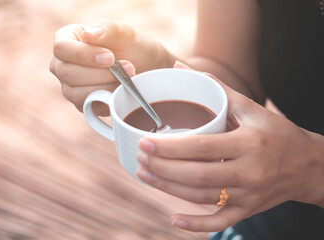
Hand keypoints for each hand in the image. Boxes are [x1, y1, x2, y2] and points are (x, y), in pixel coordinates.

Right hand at [49, 20, 174, 113]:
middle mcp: (61, 64)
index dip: (84, 55)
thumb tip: (89, 35)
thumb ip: (107, 29)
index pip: (62, 48)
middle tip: (128, 67)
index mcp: (65, 39)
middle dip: (100, 73)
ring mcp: (69, 86)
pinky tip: (121, 90)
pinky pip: (87, 105)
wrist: (144, 67)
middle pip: (67, 73)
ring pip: (75, 93)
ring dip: (105, 87)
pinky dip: (107, 99)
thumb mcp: (123, 32)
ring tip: (128, 78)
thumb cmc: (128, 45)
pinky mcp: (81, 103)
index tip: (110, 57)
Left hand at [136, 64, 323, 231]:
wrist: (307, 165)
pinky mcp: (248, 210)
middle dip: (163, 169)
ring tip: (145, 176)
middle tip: (140, 159)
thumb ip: (216, 88)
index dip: (170, 148)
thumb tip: (181, 67)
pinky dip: (196, 225)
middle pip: (197, 176)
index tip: (145, 143)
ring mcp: (248, 195)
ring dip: (169, 189)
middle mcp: (249, 172)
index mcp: (250, 143)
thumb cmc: (276, 133)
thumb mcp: (251, 107)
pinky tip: (173, 219)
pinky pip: (220, 222)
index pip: (202, 147)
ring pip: (201, 198)